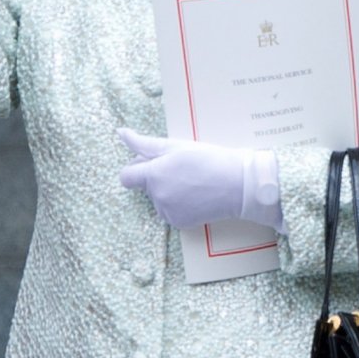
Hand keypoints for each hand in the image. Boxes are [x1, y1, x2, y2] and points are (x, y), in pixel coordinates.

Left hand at [118, 129, 282, 230]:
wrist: (237, 185)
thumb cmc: (208, 160)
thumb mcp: (175, 146)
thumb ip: (144, 143)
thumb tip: (121, 134)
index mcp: (153, 176)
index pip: (126, 176)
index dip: (136, 168)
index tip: (151, 164)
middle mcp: (157, 197)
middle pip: (145, 186)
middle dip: (156, 177)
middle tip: (181, 168)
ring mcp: (168, 213)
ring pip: (158, 199)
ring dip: (168, 191)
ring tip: (192, 181)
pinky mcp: (179, 224)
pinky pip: (169, 212)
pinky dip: (178, 204)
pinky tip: (195, 195)